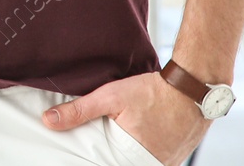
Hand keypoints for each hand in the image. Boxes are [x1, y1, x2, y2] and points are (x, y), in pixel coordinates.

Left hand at [41, 71, 209, 165]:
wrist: (194, 85)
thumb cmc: (154, 91)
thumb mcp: (110, 97)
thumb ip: (79, 111)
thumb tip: (49, 121)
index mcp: (134, 158)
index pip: (107, 165)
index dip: (98, 159)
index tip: (91, 153)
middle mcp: (155, 164)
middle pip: (124, 164)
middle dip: (113, 156)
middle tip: (109, 139)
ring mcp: (170, 162)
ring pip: (141, 161)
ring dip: (130, 153)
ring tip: (126, 135)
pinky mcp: (180, 155)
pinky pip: (158, 157)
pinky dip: (147, 149)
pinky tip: (141, 135)